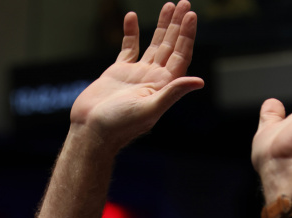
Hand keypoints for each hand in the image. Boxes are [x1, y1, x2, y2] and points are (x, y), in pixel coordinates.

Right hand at [70, 1, 203, 151]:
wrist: (92, 130)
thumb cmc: (119, 125)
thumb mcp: (150, 108)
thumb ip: (173, 92)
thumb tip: (199, 82)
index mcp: (163, 87)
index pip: (180, 56)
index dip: (186, 36)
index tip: (190, 16)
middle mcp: (153, 79)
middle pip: (170, 47)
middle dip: (177, 25)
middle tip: (185, 3)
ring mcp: (137, 74)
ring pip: (153, 44)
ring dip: (162, 26)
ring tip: (169, 5)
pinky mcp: (119, 72)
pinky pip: (129, 47)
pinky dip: (131, 32)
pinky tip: (132, 17)